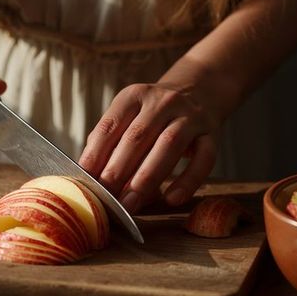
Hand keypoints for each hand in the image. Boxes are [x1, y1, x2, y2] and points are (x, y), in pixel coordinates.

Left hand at [79, 78, 224, 213]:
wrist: (197, 92)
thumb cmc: (152, 115)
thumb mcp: (129, 116)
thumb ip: (111, 141)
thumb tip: (91, 177)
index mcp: (134, 96)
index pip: (110, 125)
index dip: (96, 154)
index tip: (85, 180)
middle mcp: (163, 102)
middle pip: (137, 136)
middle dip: (118, 170)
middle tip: (106, 199)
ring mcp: (190, 116)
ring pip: (169, 145)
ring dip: (147, 177)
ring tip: (131, 204)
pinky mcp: (211, 134)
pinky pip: (204, 158)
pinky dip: (188, 180)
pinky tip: (172, 199)